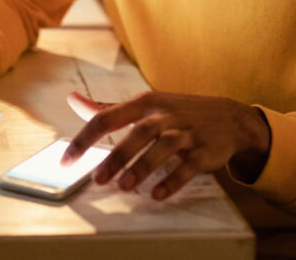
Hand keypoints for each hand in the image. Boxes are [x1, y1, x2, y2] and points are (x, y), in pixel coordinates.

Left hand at [61, 91, 270, 200]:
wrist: (229, 117)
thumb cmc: (177, 112)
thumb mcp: (144, 104)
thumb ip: (108, 108)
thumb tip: (73, 101)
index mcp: (144, 103)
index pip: (107, 117)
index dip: (84, 139)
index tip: (66, 160)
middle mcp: (164, 115)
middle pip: (138, 132)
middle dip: (117, 156)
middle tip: (97, 179)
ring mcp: (186, 132)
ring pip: (163, 147)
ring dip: (143, 167)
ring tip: (125, 187)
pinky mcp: (204, 150)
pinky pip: (188, 165)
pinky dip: (173, 180)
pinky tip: (157, 194)